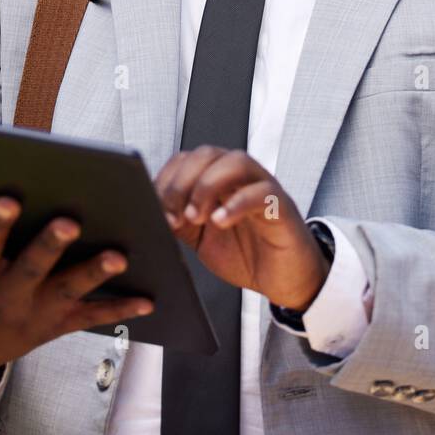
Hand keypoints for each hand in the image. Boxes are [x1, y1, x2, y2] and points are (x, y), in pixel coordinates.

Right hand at [0, 197, 153, 386]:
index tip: (9, 197)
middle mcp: (3, 300)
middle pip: (31, 270)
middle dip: (51, 246)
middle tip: (72, 221)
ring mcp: (31, 316)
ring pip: (66, 293)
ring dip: (94, 274)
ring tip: (120, 256)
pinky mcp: (53, 327)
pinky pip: (89, 319)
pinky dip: (119, 310)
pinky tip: (148, 299)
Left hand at [155, 147, 329, 311]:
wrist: (284, 280)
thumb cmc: (247, 255)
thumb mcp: (201, 239)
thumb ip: (179, 222)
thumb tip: (150, 213)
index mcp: (218, 182)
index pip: (187, 159)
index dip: (168, 179)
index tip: (157, 207)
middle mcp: (240, 178)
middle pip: (208, 154)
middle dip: (183, 182)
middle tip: (176, 214)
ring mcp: (262, 188)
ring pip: (236, 162)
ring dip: (208, 186)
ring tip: (196, 217)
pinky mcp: (282, 206)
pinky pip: (262, 192)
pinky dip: (237, 203)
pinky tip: (221, 221)